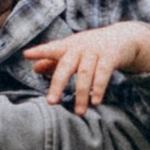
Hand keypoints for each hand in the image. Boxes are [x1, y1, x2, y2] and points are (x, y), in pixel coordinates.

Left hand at [24, 22, 149, 108]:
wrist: (123, 37)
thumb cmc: (91, 47)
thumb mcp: (73, 51)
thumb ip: (54, 60)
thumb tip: (34, 68)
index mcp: (68, 45)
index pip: (52, 48)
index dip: (40, 51)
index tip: (26, 55)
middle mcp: (80, 47)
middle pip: (66, 66)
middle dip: (58, 84)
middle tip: (51, 102)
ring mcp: (95, 51)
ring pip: (85, 74)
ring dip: (81, 94)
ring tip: (79, 112)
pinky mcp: (110, 56)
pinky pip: (104, 74)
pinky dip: (99, 88)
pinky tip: (95, 101)